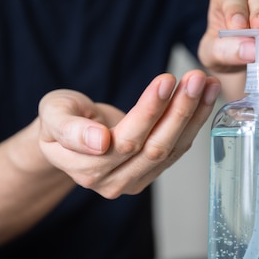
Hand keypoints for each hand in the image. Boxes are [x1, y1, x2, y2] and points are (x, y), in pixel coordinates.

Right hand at [37, 70, 220, 198]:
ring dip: (193, 114)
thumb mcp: (53, 114)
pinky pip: (177, 149)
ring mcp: (133, 181)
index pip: (124, 141)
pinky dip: (194, 122)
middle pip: (154, 147)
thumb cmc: (60, 119)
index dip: (148, 111)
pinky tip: (205, 96)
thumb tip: (99, 143)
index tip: (165, 81)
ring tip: (206, 83)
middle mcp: (111, 182)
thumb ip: (69, 129)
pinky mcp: (150, 173)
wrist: (68, 134)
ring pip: (171, 149)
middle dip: (178, 110)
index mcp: (85, 169)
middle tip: (195, 77)